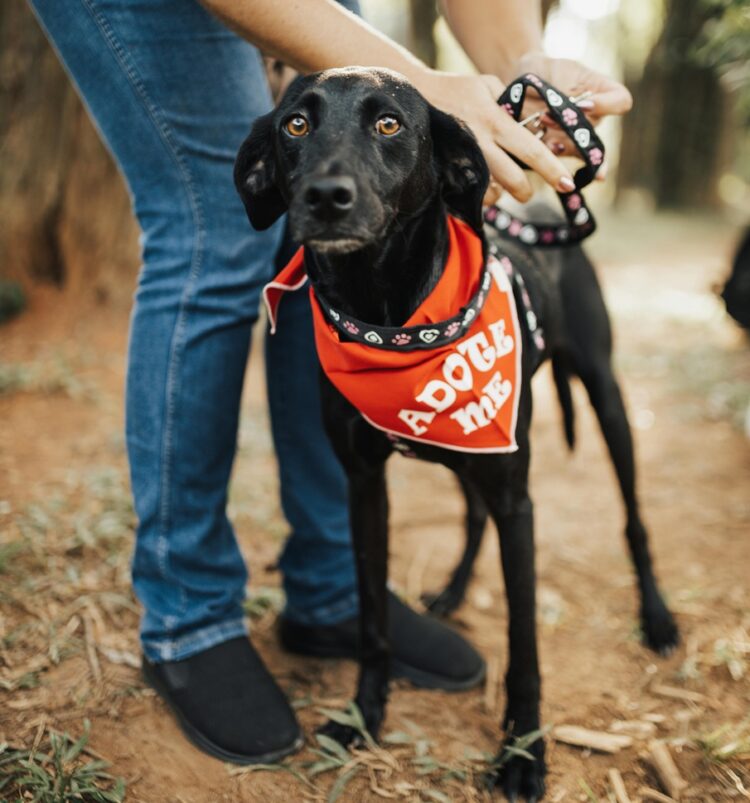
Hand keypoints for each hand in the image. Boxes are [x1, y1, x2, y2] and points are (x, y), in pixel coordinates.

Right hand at [418, 70, 576, 204]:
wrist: (413, 95)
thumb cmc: (455, 89)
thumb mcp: (487, 85)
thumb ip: (510, 104)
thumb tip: (532, 123)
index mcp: (496, 122)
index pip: (532, 150)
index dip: (552, 169)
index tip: (569, 184)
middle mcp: (481, 144)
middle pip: (513, 179)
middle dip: (525, 192)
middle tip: (527, 193)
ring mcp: (463, 160)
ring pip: (491, 191)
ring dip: (500, 194)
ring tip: (501, 187)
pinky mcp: (448, 170)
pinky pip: (470, 193)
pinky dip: (480, 193)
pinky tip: (481, 185)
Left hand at [510, 52, 631, 164]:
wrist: (521, 83)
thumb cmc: (546, 71)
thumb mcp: (560, 71)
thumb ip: (572, 90)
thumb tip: (582, 109)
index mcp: (602, 92)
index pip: (621, 102)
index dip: (606, 106)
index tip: (584, 104)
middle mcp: (594, 117)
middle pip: (594, 130)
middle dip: (571, 126)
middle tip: (548, 114)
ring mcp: (577, 135)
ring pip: (578, 147)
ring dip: (559, 138)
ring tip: (540, 121)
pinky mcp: (559, 147)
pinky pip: (562, 157)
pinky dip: (552, 154)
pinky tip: (545, 146)